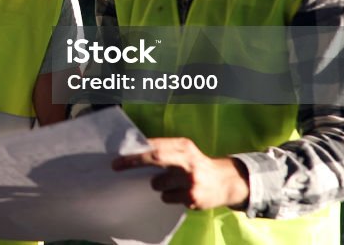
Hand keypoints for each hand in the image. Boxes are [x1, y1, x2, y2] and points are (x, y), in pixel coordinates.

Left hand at [112, 137, 248, 210]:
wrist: (226, 182)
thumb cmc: (197, 165)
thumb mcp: (184, 151)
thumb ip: (164, 149)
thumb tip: (134, 151)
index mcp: (184, 146)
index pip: (155, 146)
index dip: (136, 151)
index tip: (118, 157)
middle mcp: (187, 161)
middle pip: (155, 158)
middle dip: (133, 162)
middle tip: (117, 165)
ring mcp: (190, 180)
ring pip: (157, 184)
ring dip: (158, 185)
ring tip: (173, 183)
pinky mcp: (192, 198)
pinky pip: (167, 198)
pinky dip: (169, 196)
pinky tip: (182, 193)